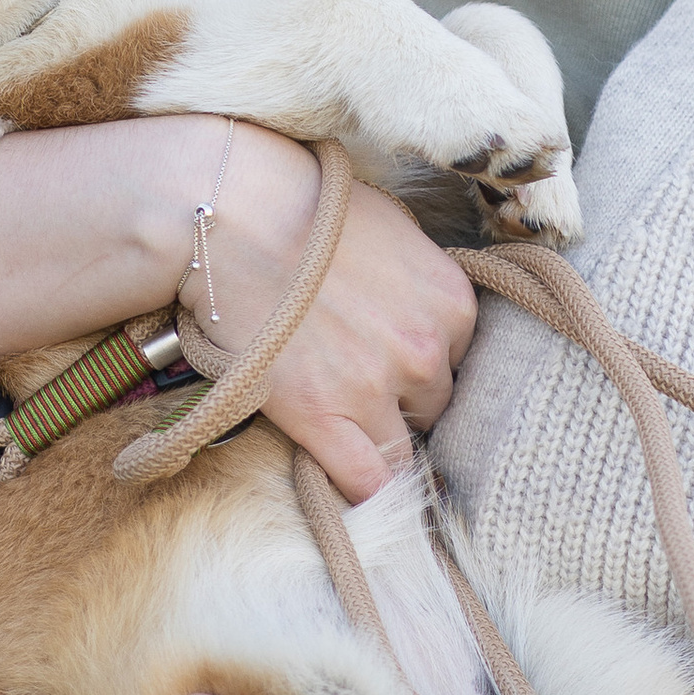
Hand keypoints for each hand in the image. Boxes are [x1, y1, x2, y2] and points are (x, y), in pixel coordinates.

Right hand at [199, 133, 479, 503]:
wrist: (232, 214)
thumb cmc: (305, 206)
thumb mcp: (394, 227)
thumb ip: (422, 280)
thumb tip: (424, 309)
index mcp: (452, 301)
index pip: (462, 362)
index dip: (423, 364)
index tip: (392, 361)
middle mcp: (426, 349)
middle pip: (435, 407)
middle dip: (403, 401)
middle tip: (358, 384)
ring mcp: (375, 388)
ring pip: (404, 452)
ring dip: (377, 441)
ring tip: (340, 421)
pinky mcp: (322, 418)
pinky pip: (366, 482)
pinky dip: (361, 488)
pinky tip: (344, 478)